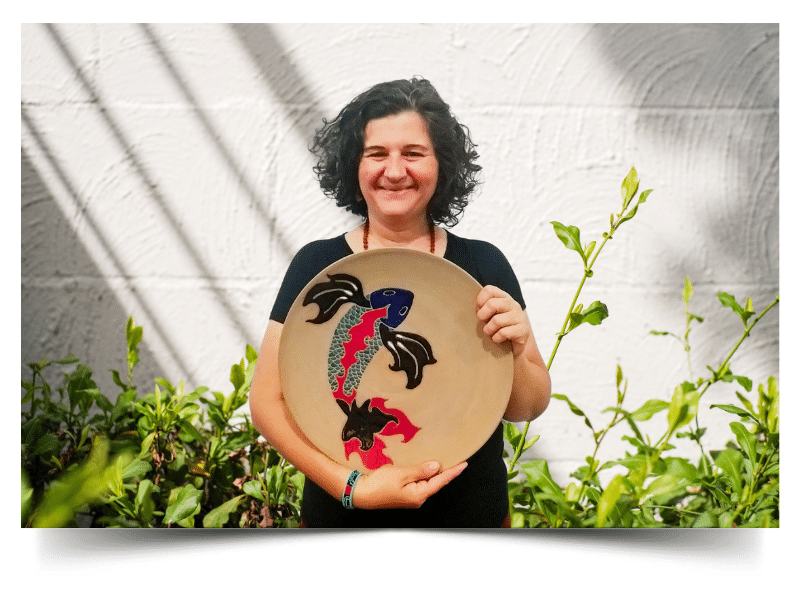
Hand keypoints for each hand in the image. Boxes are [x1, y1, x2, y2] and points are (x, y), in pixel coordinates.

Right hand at [352, 461, 467, 509]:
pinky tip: (424, 467)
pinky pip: (419, 483)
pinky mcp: (405, 494)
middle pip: (435, 482)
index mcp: (419, 495)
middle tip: (454, 458)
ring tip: (442, 460)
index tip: (464, 464)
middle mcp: (417, 498)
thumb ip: (420, 471)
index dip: (452, 472)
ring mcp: (411, 497)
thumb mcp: (401, 474)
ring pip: (427, 482)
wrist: (361, 493)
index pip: (440, 481)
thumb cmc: (379, 484)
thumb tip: (436, 467)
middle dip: (444, 471)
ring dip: (433, 472)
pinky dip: (424, 474)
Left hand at [476, 285, 531, 356]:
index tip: (479, 310)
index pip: (489, 290)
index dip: (480, 301)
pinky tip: (498, 338)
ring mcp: (520, 317)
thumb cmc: (500, 327)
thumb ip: (484, 307)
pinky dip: (496, 338)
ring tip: (490, 332)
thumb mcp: (492, 314)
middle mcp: (513, 305)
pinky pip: (503, 333)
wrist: (518, 343)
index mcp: (504, 297)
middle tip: (484, 322)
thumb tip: (476, 308)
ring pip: (496, 321)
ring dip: (488, 330)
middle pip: (492, 304)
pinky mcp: (523, 330)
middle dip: (482, 316)